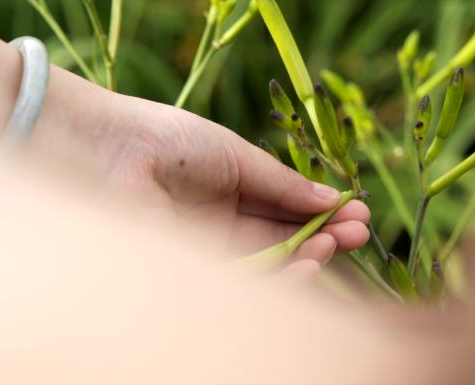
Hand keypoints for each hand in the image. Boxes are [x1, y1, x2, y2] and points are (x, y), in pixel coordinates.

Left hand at [61, 92, 369, 268]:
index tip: (357, 210)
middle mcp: (223, 226)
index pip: (286, 211)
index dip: (322, 214)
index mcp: (232, 192)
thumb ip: (283, 184)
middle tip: (361, 231)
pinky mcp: (195, 275)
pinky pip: (246, 284)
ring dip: (310, 259)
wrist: (113, 151)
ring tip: (338, 243)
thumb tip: (333, 197)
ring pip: (270, 267)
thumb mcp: (239, 157)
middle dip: (325, 239)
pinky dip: (281, 276)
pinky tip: (309, 262)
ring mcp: (210, 252)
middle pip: (284, 241)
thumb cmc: (173, 142)